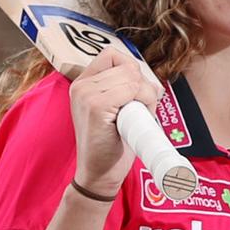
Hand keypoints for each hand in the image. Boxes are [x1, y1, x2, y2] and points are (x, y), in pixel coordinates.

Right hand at [69, 47, 160, 197]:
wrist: (100, 175)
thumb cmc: (111, 143)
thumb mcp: (114, 109)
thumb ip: (124, 88)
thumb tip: (148, 79)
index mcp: (84, 83)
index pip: (112, 55)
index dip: (131, 71)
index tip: (134, 93)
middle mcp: (81, 85)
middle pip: (127, 65)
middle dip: (142, 86)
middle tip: (138, 111)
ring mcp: (86, 95)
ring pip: (132, 77)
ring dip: (145, 96)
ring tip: (135, 117)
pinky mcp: (95, 106)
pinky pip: (131, 90)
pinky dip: (143, 102)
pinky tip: (134, 119)